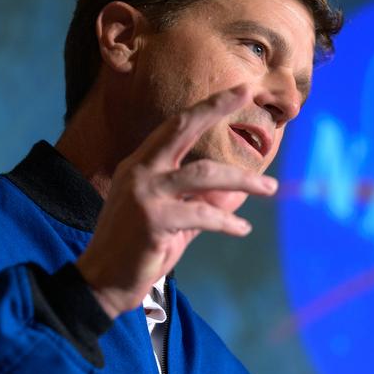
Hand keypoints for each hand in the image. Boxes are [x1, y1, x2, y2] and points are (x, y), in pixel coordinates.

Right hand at [75, 85, 278, 318]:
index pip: (176, 127)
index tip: (238, 90)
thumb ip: (199, 201)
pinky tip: (242, 228)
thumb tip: (236, 191)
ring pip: (204, 174)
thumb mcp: (172, 219)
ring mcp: (144, 194)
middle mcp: (140, 171)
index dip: (208, 107)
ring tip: (270, 187)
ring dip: (243, 180)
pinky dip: (227, 221)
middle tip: (249, 91)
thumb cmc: (138, 251)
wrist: (103, 284)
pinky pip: (202, 214)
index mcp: (141, 165)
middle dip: (217, 106)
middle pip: (182, 127)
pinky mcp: (152, 220)